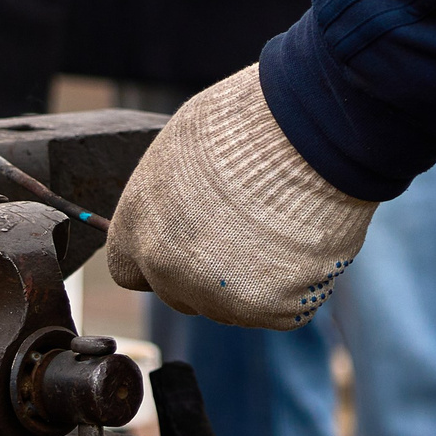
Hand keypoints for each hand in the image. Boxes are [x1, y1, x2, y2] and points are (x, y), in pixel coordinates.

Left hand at [104, 65, 375, 328]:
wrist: (307, 135)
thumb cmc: (246, 125)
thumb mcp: (181, 151)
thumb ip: (167, 200)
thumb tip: (172, 214)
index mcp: (138, 228)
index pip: (128, 269)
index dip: (158, 258)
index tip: (184, 244)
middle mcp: (169, 270)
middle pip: (179, 293)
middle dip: (205, 272)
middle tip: (243, 229)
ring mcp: (220, 296)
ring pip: (231, 303)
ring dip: (250, 279)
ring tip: (279, 223)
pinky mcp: (272, 310)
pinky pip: (281, 308)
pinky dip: (295, 284)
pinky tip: (304, 239)